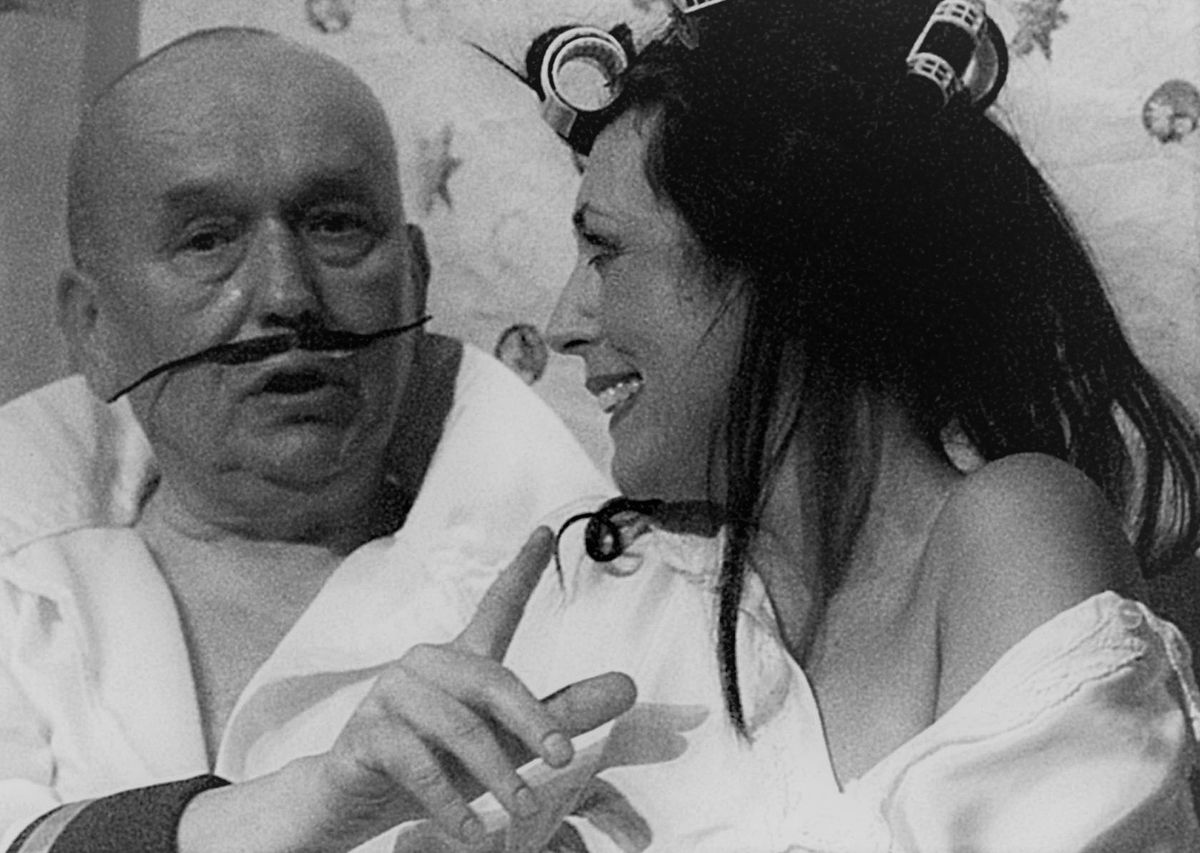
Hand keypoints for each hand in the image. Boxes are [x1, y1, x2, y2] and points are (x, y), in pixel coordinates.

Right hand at [313, 526, 635, 847]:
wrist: (350, 802)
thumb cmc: (434, 764)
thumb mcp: (507, 742)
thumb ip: (564, 714)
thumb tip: (630, 686)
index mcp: (461, 660)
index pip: (496, 606)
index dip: (521, 569)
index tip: (545, 532)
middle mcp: (426, 665)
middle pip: (491, 680)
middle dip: (532, 721)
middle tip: (561, 761)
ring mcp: (391, 695)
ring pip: (457, 726)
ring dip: (495, 775)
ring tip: (523, 810)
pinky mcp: (366, 733)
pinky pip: (416, 762)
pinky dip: (448, 801)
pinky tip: (472, 830)